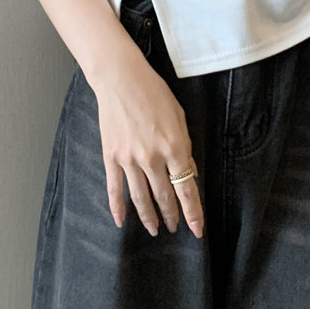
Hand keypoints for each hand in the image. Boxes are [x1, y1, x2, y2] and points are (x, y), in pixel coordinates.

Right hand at [90, 45, 203, 238]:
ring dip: (148, 217)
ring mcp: (129, 159)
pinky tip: (121, 221)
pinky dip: (117, 207)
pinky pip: (114, 188)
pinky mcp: (112, 156)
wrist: (121, 79)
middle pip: (164, 196)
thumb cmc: (154, 92)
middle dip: (172, 215)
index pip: (186, 188)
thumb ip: (185, 146)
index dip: (193, 212)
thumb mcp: (179, 116)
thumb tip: (190, 170)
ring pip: (140, 197)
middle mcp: (152, 157)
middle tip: (176, 228)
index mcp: (174, 146)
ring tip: (154, 229)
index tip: (197, 229)